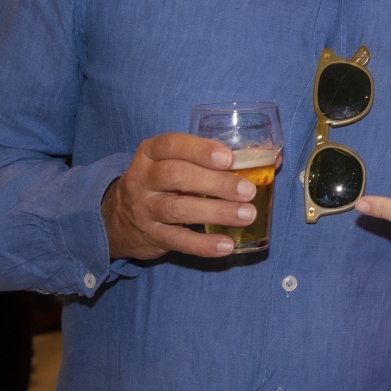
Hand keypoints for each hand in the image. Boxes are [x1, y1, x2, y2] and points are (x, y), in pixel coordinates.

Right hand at [101, 133, 256, 259]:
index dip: (200, 150)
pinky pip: (178, 241)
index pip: (171, 145)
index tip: (228, 158)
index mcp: (151, 153)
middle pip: (176, 176)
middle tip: (247, 191)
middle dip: (215, 183)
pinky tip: (226, 245)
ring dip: (216, 212)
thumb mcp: (176, 163)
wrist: (118, 218)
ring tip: (247, 215)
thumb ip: (216, 160)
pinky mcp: (151, 236)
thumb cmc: (162, 183)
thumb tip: (272, 160)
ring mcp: (144, 209)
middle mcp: (143, 178)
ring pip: (179, 209)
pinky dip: (203, 245)